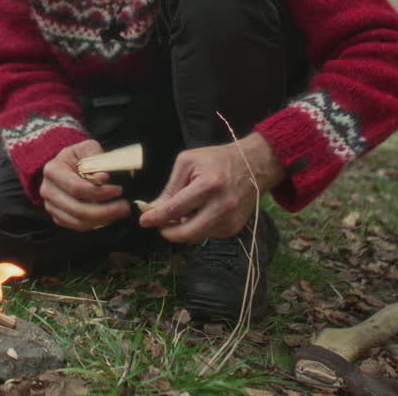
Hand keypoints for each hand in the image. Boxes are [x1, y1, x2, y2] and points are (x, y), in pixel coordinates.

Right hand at [39, 139, 131, 230]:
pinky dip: (95, 223)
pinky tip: (109, 215)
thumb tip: (102, 178)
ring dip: (103, 220)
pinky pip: (78, 226)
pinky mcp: (58, 217)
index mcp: (53, 170)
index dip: (99, 192)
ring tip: (120, 211)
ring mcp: (51, 206)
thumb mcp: (88, 148)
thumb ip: (96, 159)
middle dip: (105, 211)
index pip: (77, 188)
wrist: (66, 165)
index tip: (118, 190)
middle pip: (78, 209)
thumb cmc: (79, 156)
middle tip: (125, 207)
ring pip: (78, 221)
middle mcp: (48, 190)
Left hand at [138, 133, 284, 242]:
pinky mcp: (234, 228)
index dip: (156, 217)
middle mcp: (222, 206)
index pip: (176, 209)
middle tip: (158, 224)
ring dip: (182, 229)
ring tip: (180, 213)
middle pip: (186, 233)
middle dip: (167, 232)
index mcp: (209, 185)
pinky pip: (207, 234)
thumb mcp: (188, 162)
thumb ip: (170, 188)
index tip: (143, 221)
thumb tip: (153, 209)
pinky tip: (198, 213)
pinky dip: (197, 227)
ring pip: (195, 236)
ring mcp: (230, 220)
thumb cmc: (217, 160)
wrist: (254, 165)